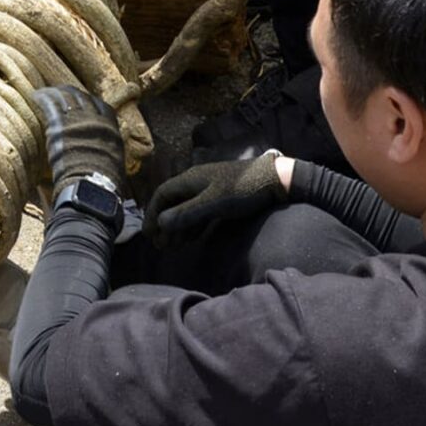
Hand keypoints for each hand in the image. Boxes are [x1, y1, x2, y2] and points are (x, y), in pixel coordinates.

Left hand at [32, 85, 123, 188]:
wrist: (90, 185)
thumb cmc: (101, 181)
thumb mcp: (112, 159)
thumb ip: (105, 147)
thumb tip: (101, 149)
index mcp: (110, 127)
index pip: (101, 106)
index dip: (91, 101)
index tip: (83, 99)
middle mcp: (95, 119)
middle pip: (82, 97)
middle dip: (71, 92)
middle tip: (61, 91)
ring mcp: (77, 120)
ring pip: (65, 97)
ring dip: (55, 93)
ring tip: (45, 92)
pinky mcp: (60, 124)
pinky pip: (50, 104)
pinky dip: (43, 97)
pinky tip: (36, 95)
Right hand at [143, 150, 285, 240]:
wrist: (275, 180)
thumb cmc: (242, 189)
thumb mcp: (213, 203)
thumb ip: (187, 213)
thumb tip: (160, 224)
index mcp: (190, 179)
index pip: (162, 194)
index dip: (152, 214)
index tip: (149, 235)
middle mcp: (196, 182)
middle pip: (172, 202)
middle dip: (164, 223)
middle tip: (160, 245)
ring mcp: (209, 189)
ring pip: (186, 208)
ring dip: (177, 226)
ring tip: (173, 245)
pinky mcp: (222, 197)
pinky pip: (199, 212)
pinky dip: (192, 225)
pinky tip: (192, 238)